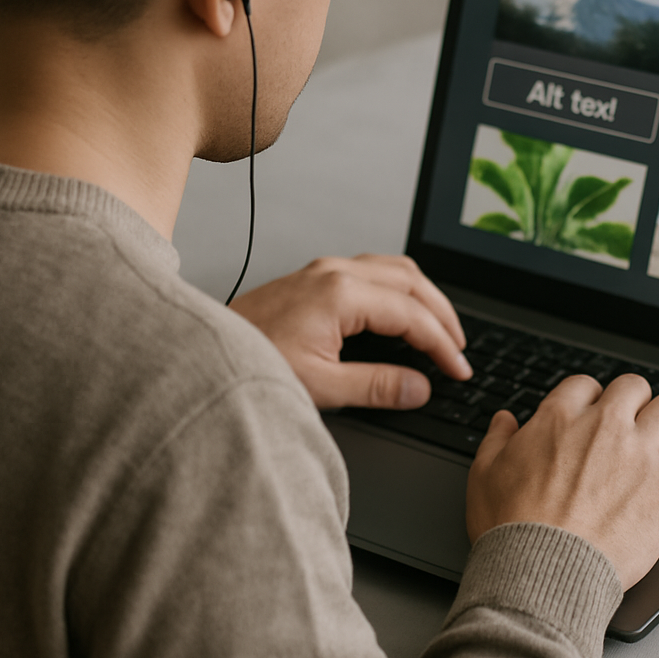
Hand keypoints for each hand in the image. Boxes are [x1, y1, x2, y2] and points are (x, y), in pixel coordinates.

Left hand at [229, 254, 470, 409]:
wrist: (200, 354)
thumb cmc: (250, 365)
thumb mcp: (320, 386)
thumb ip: (377, 386)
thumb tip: (419, 388)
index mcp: (342, 294)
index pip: (412, 315)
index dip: (442, 345)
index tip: (458, 369)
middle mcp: (336, 272)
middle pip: (412, 282)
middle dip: (442, 316)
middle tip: (458, 349)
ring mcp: (324, 270)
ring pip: (395, 269)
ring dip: (424, 297)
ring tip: (440, 328)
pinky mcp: (315, 276)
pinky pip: (374, 269)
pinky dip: (400, 289)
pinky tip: (402, 309)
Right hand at [466, 374, 658, 589]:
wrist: (541, 569)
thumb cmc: (510, 527)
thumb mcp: (484, 474)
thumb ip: (496, 439)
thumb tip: (504, 420)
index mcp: (559, 419)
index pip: (585, 385)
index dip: (591, 398)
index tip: (593, 414)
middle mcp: (603, 427)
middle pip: (633, 387)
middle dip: (634, 401)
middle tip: (633, 422)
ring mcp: (639, 454)